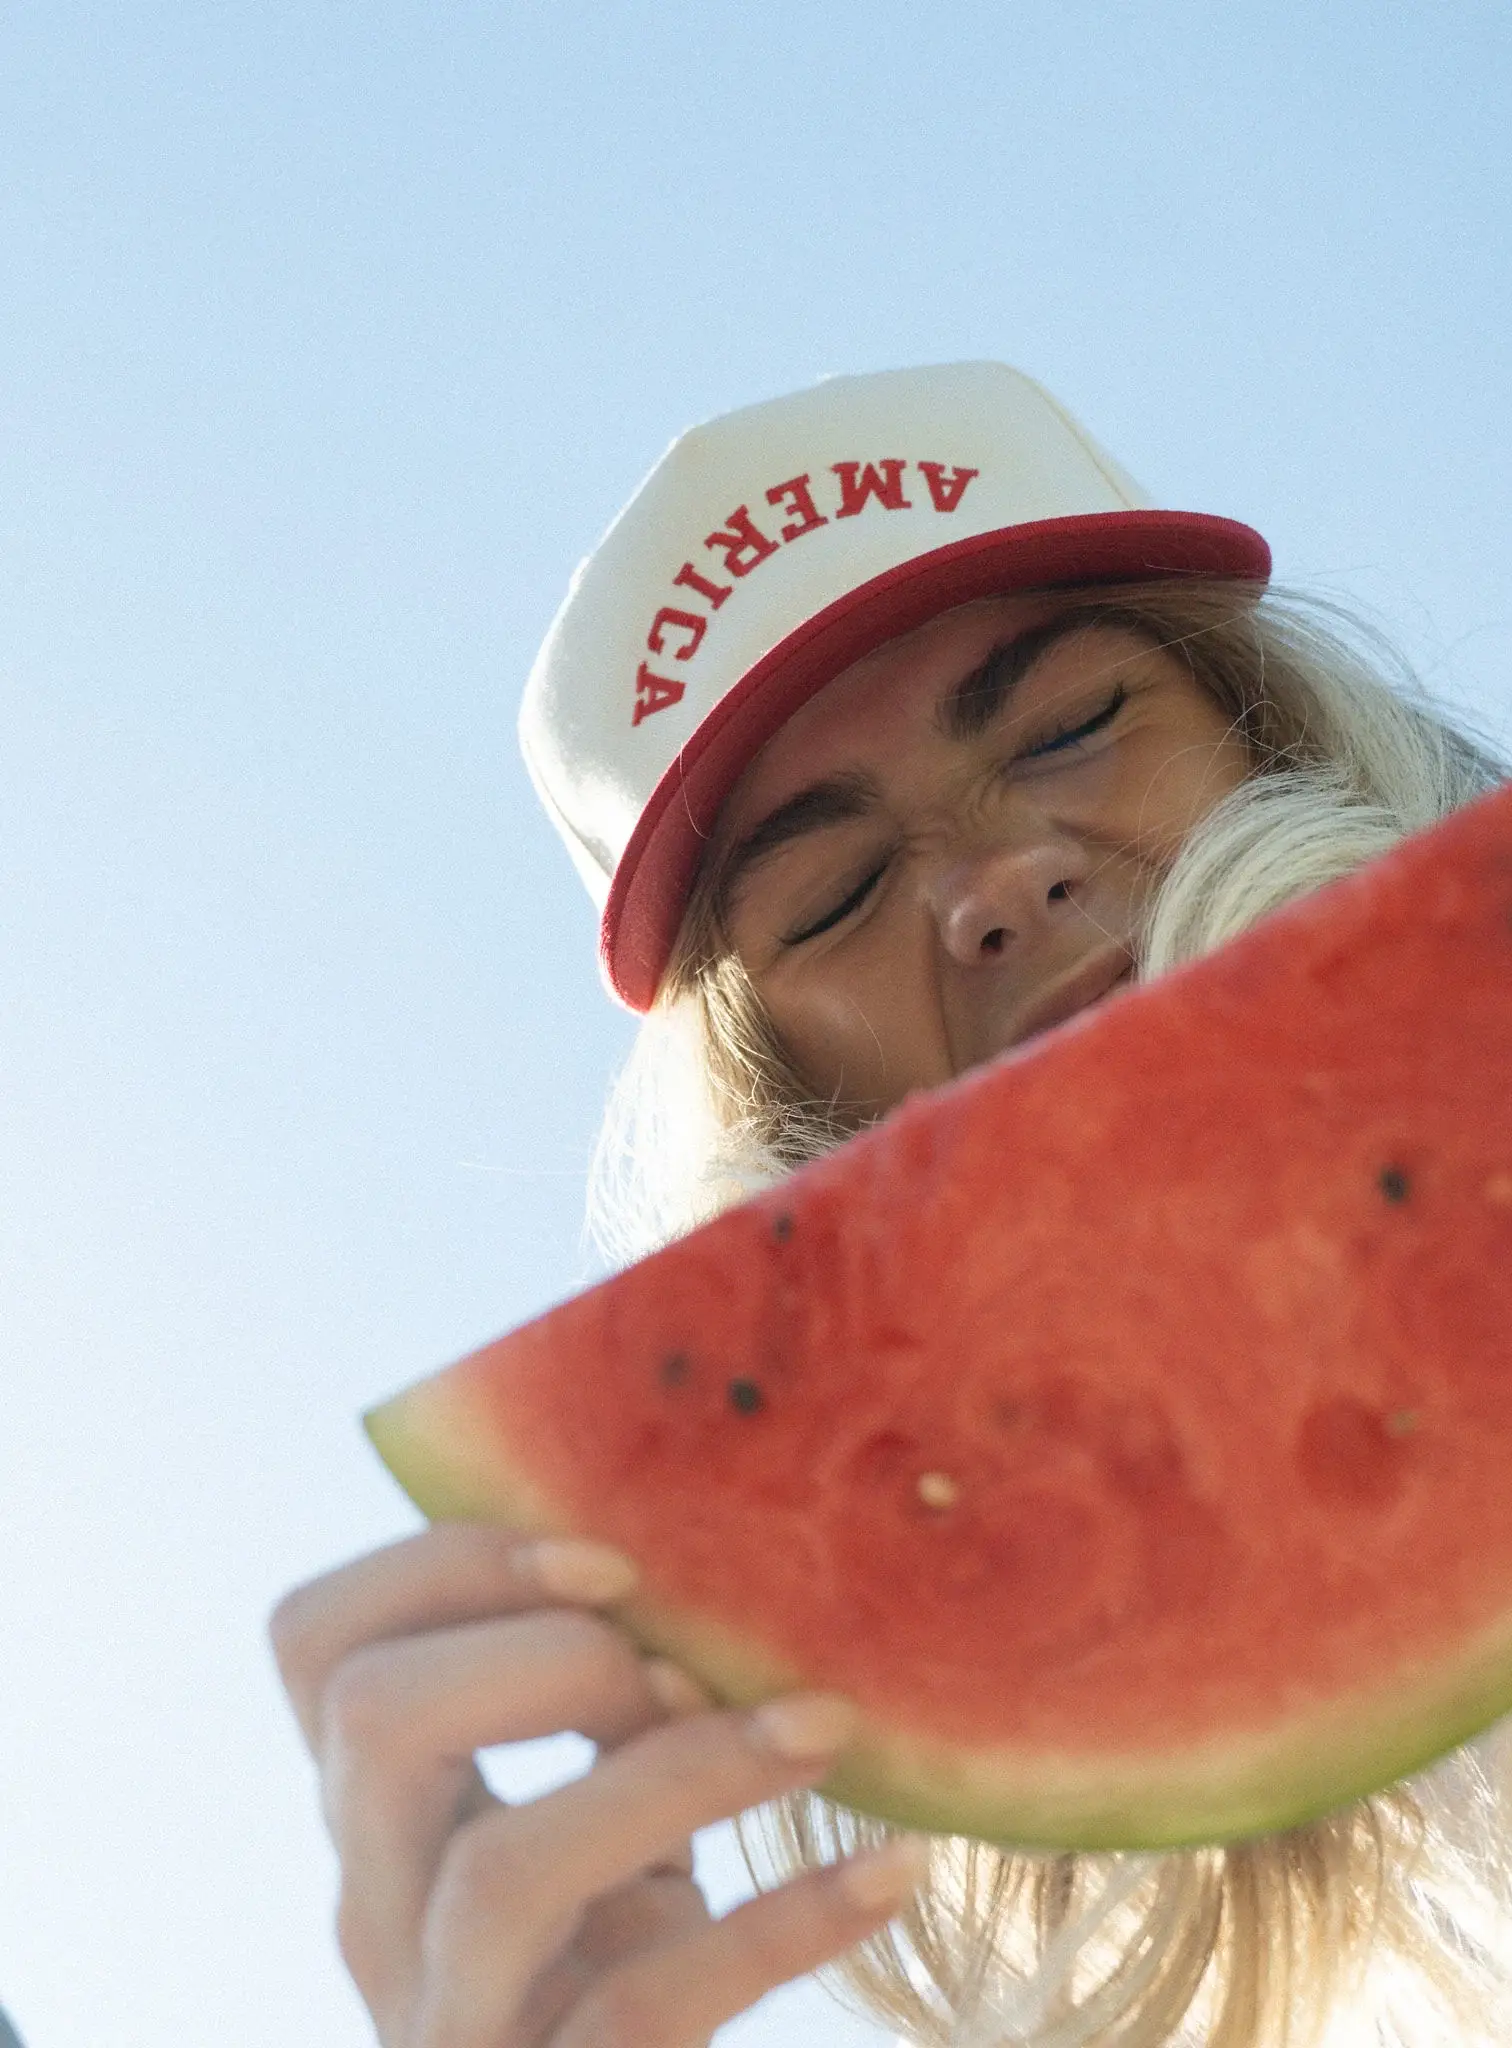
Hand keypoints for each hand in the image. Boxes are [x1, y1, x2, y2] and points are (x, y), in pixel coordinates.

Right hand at [269, 1523, 927, 2045]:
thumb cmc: (614, 1952)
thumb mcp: (589, 1818)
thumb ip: (603, 1702)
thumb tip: (725, 1543)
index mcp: (380, 1812)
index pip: (317, 1640)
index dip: (445, 1563)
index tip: (610, 1559)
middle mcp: (381, 1913)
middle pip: (374, 1722)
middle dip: (549, 1656)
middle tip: (690, 1667)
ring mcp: (454, 2022)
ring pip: (499, 1874)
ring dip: (677, 1774)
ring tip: (815, 1732)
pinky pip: (641, 2005)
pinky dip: (780, 1926)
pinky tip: (889, 1867)